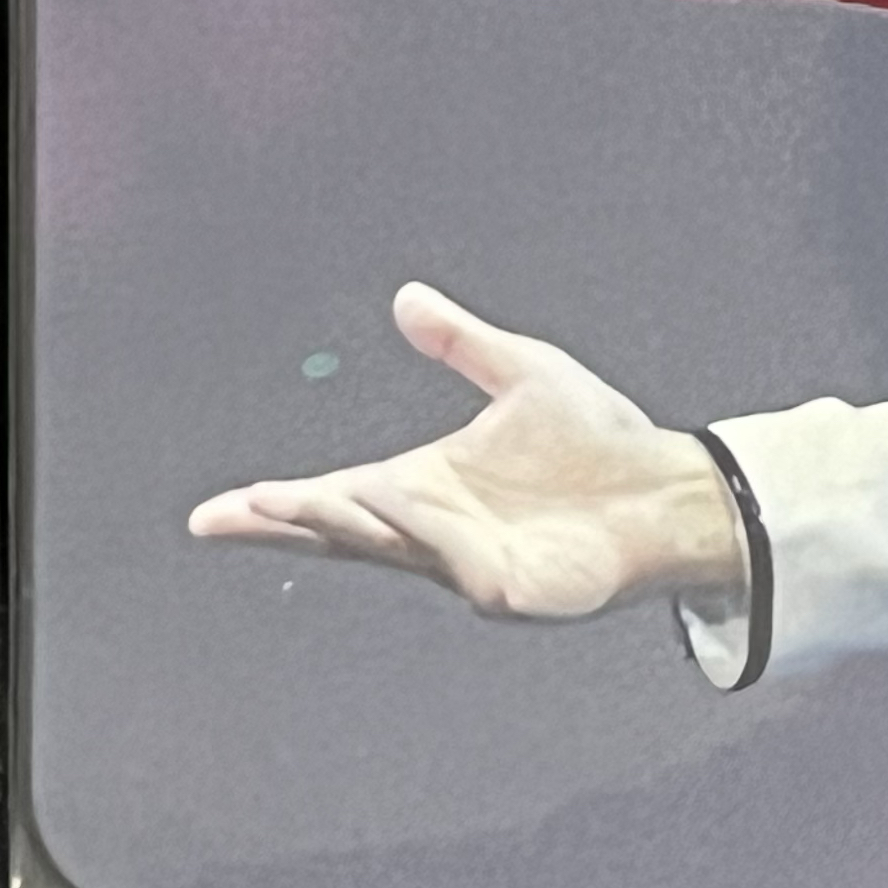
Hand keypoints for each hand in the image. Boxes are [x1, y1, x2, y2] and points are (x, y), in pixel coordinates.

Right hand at [188, 282, 744, 620]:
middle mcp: (437, 532)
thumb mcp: (524, 374)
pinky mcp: (513, 590)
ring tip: (301, 497)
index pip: (337, 498)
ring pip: (394, 548)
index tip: (217, 509)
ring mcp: (471, 566)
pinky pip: (457, 562)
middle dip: (290, 523)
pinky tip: (400, 502)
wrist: (670, 487)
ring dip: (349, 522)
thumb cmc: (599, 442)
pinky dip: (426, 533)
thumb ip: (462, 343)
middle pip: (346, 533)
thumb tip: (407, 297)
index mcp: (427, 487)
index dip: (279, 505)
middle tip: (232, 513)